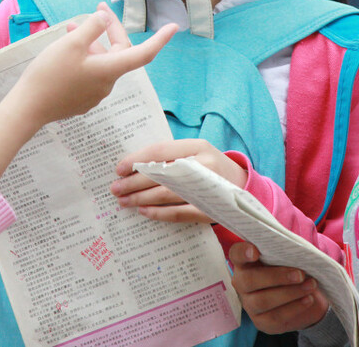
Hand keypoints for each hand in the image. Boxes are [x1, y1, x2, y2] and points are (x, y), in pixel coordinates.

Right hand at [0, 5, 174, 182]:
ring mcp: (94, 94)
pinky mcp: (81, 99)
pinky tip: (66, 48)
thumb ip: (91, 27)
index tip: (174, 27)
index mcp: (110, 69)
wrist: (28, 108)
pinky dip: (83, 57)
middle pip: (118, 52)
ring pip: (101, 61)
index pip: (144, 53)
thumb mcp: (71, 42)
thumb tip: (102, 19)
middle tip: (97, 9)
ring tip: (72, 27)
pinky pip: (89, 73)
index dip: (160, 39)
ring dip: (92, 42)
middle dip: (109, 29)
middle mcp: (107, 83)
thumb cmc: (50, 74)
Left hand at [111, 139, 248, 222]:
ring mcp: (208, 189)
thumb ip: (170, 156)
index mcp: (198, 146)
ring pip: (167, 194)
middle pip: (161, 174)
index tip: (119, 169)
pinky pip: (178, 213)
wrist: (243, 185)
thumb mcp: (195, 152)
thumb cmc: (210, 167)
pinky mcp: (209, 210)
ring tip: (124, 201)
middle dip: (134, 183)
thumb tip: (133, 166)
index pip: (160, 151)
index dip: (137, 160)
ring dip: (141, 199)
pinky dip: (158, 213)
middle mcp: (204, 166)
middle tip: (116, 188)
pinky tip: (143, 211)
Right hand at [230, 243, 328, 332]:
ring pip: (262, 301)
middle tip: (300, 274)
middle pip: (249, 280)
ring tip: (310, 285)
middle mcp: (242, 284)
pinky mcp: (261, 322)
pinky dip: (295, 307)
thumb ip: (284, 253)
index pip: (236, 254)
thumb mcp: (287, 259)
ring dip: (290, 293)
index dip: (243, 252)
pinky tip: (308, 299)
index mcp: (245, 262)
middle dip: (276, 277)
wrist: (302, 297)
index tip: (255, 251)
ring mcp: (249, 304)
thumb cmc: (291, 270)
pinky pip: (276, 317)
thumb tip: (295, 251)